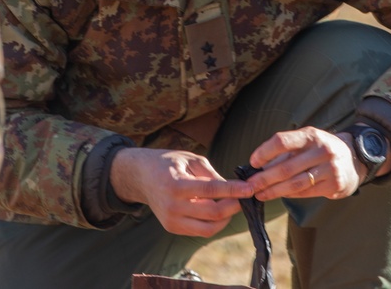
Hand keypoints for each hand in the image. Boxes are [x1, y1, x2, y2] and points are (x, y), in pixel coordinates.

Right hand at [110, 147, 251, 236]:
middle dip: (234, 205)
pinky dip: (213, 222)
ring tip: (231, 203)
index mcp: (175, 185)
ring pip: (209, 228)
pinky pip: (201, 231)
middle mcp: (172, 206)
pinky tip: (217, 208)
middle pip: (213, 214)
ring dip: (226, 217)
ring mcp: (171, 221)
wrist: (140, 177)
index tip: (250, 188)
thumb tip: (233, 188)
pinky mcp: (172, 228)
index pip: (211, 191)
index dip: (233, 190)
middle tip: (243, 196)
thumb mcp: (189, 159)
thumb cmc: (167, 163)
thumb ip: (211, 174)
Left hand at [242, 126, 369, 200]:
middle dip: (264, 179)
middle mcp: (321, 150)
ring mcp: (330, 168)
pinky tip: (279, 195)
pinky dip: (289, 195)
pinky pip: (306, 192)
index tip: (253, 162)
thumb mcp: (306, 141)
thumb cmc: (320, 149)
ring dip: (274, 191)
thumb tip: (258, 166)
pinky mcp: (334, 185)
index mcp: (310, 135)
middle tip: (250, 186)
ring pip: (295, 183)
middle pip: (286, 167)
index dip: (264, 152)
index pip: (282, 141)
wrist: (354, 158)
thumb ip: (285, 152)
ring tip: (260, 194)